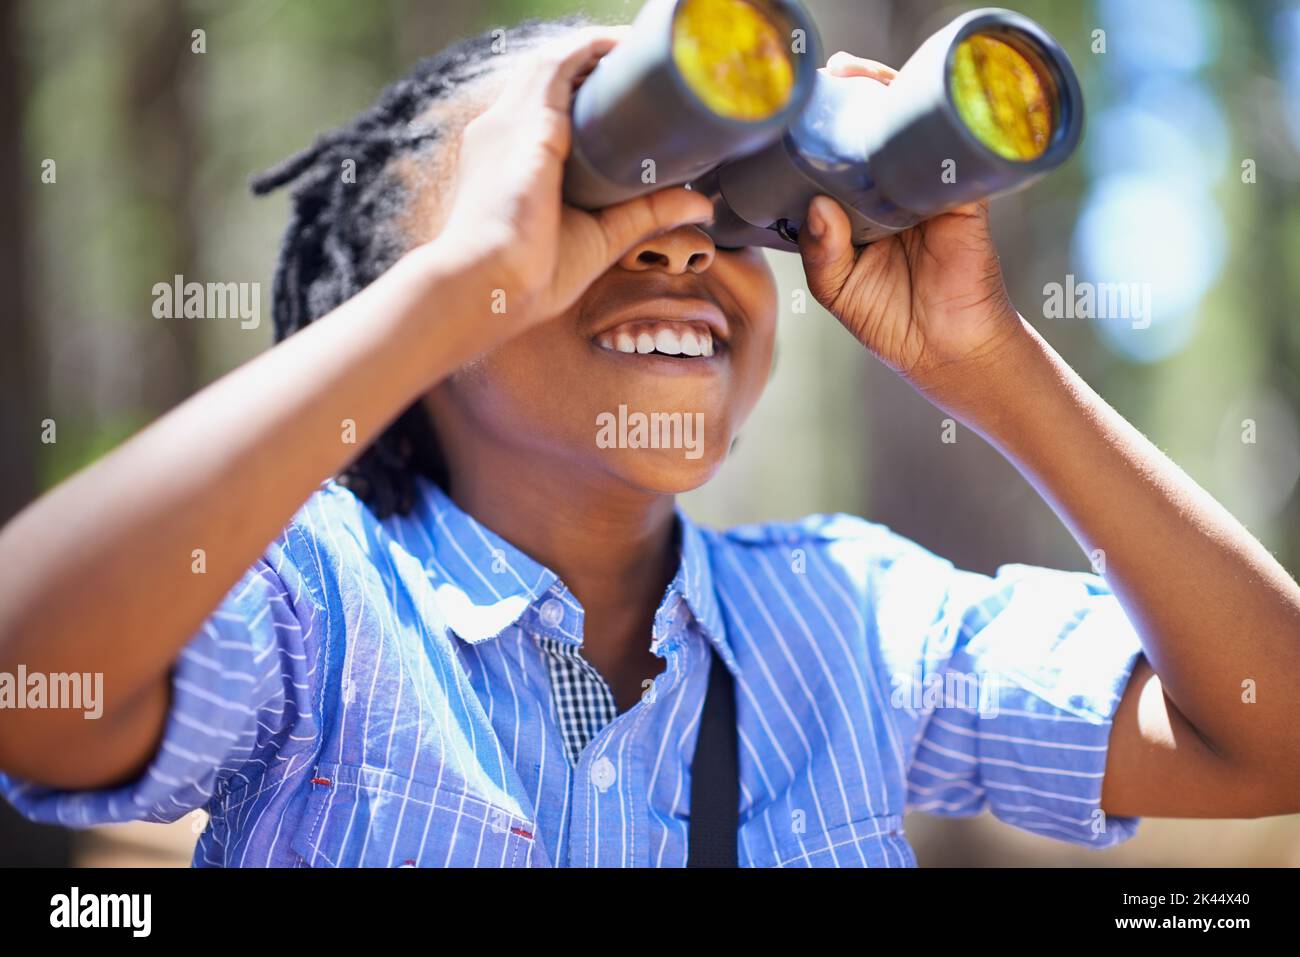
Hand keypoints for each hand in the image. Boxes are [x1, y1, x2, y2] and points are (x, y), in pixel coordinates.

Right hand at [435, 27, 713, 326]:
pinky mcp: (529, 123)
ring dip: (593, 50)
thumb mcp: (600, 237)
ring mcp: (509, 123)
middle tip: (637, 63)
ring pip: (553, 63)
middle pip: (546, 78)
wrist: (488, 287)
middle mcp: (500, 132)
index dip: (578, 94)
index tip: (619, 93)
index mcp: (506, 160)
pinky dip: (591, 49)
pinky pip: (560, 65)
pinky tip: (621, 46)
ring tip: (635, 48)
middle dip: (589, 65)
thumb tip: (700, 204)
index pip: (540, 108)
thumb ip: (645, 213)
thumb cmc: (529, 277)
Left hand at [797, 52, 1023, 394]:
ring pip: (908, 130)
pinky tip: (905, 109)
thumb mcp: (837, 288)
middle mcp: (891, 190)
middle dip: (854, 95)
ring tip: (858, 76)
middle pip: (873, 131)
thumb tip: (818, 205)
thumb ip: (819, 251)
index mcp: (858, 208)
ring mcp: (927, 189)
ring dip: (887, 96)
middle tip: (831, 74)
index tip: (798, 105)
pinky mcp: (961, 197)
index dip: (821, 127)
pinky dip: (929, 128)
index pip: (838, 157)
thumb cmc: (890, 319)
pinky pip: (947, 153)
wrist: (946, 349)